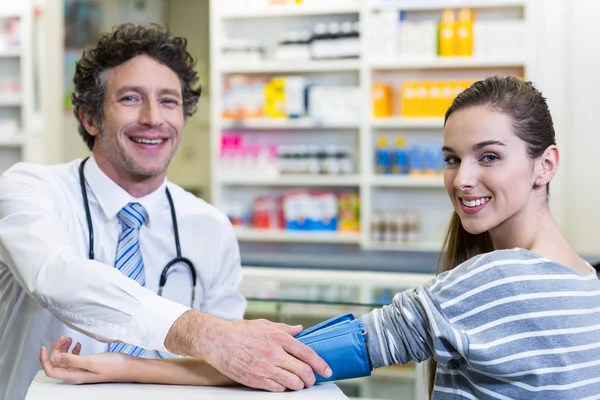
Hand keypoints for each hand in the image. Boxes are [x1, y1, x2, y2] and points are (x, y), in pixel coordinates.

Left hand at [40, 336, 131, 383]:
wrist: (129, 366)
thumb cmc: (114, 366)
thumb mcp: (91, 361)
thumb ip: (72, 360)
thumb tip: (55, 358)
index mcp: (75, 375)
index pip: (52, 370)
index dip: (45, 359)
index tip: (44, 347)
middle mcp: (77, 374)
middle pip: (58, 363)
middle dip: (56, 350)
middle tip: (62, 338)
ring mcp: (83, 370)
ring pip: (66, 360)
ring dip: (64, 349)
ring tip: (68, 338)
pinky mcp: (89, 365)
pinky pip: (75, 358)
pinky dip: (73, 350)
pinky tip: (78, 344)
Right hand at [202, 318, 331, 391]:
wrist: (218, 342)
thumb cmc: (240, 331)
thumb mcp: (265, 324)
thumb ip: (285, 328)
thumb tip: (300, 330)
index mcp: (279, 338)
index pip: (307, 353)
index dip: (320, 364)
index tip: (326, 370)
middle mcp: (274, 354)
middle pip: (303, 371)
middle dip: (311, 378)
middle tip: (312, 379)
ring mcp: (266, 368)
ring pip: (293, 383)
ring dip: (300, 385)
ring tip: (299, 382)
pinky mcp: (256, 380)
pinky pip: (278, 389)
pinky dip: (284, 388)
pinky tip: (284, 384)